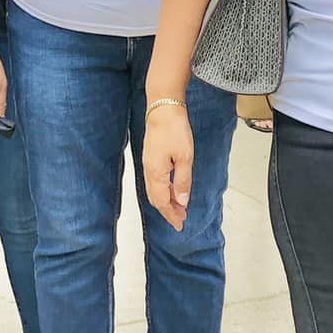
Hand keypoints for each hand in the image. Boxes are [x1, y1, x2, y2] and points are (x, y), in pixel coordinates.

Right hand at [141, 95, 195, 230]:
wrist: (163, 108)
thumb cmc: (175, 130)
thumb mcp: (185, 158)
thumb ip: (182, 181)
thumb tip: (182, 201)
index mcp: (156, 173)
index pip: (162, 202)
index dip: (171, 215)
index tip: (180, 225)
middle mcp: (149, 170)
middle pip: (155, 198)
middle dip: (167, 211)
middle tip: (180, 219)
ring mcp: (148, 163)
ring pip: (154, 190)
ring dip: (166, 201)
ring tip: (179, 206)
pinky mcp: (150, 157)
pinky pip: (154, 181)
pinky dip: (163, 190)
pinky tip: (173, 188)